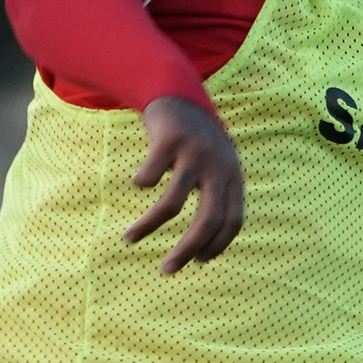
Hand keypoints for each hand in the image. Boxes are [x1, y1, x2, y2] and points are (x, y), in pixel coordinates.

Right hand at [127, 96, 244, 273]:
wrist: (175, 92)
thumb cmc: (192, 140)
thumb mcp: (214, 165)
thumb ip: (215, 197)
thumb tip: (202, 249)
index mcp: (233, 175)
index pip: (233, 221)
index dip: (217, 245)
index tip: (197, 260)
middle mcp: (218, 165)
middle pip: (207, 220)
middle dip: (186, 251)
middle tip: (166, 271)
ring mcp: (195, 152)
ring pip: (172, 204)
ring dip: (148, 227)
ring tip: (129, 239)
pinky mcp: (170, 139)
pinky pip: (150, 175)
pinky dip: (141, 183)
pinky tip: (137, 183)